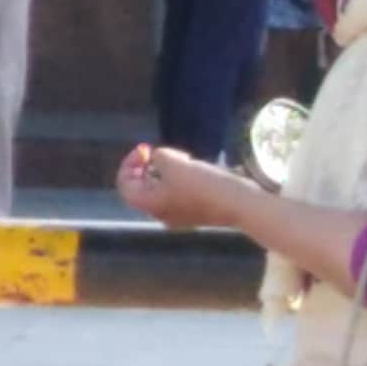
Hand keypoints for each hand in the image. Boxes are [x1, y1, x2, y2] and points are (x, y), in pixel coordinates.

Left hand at [115, 144, 238, 232]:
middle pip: (142, 188)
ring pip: (162, 190)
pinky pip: (179, 194)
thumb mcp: (173, 162)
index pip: (125, 185)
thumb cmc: (202, 184)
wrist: (241, 203)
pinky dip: (179, 179)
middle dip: (147, 166)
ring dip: (165, 171)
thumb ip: (157, 157)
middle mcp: (161, 215)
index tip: (145, 148)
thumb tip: (158, 159)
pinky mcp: (197, 213)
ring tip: (180, 158)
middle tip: (158, 152)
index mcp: (150, 205)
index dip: (130, 163)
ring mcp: (180, 216)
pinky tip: (193, 168)